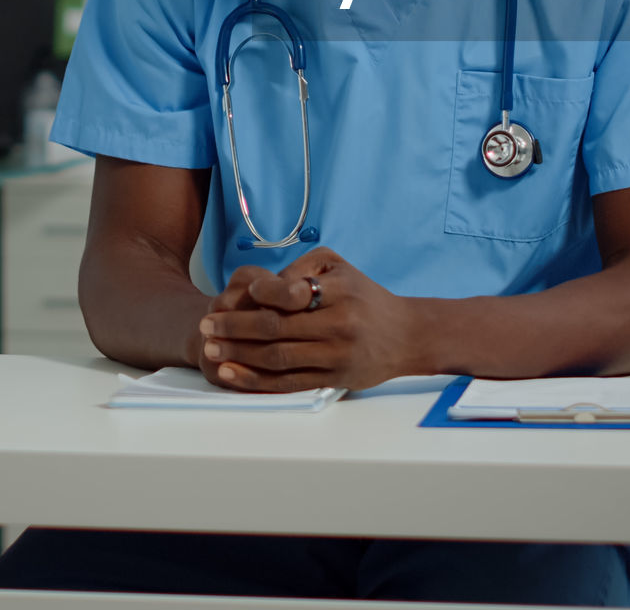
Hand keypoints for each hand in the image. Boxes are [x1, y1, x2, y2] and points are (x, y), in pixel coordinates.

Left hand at [197, 247, 417, 391]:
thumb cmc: (363, 295)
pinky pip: (286, 382)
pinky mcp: (331, 380)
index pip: (291, 294)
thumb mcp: (339, 266)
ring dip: (238, 354)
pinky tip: (231, 373)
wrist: (404, 335)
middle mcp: (339, 325)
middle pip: (276, 328)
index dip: (261, 294)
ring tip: (211, 348)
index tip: (240, 293)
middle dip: (235, 327)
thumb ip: (301, 268)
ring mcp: (335, 356)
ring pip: (277, 358)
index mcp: (340, 291)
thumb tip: (262, 287)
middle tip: (206, 326)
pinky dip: (254, 379)